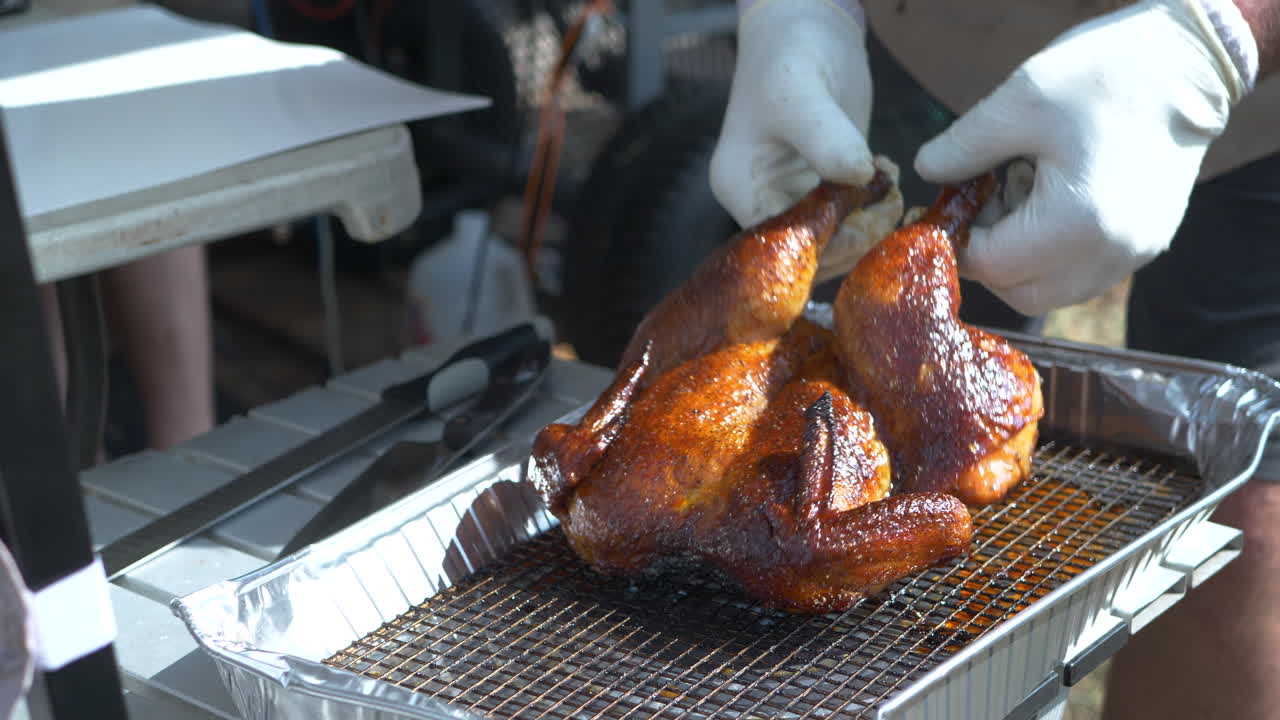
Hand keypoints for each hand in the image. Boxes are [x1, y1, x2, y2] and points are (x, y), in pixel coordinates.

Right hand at [711, 0, 873, 246]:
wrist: (806, 24)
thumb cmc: (790, 51)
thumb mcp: (800, 91)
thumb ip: (826, 137)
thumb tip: (857, 179)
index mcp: (740, 188)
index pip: (781, 246)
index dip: (828, 243)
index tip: (869, 216)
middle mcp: (761, 202)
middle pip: (808, 252)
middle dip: (854, 237)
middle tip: (892, 201)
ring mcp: (792, 197)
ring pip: (834, 241)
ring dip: (870, 226)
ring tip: (892, 187)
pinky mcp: (822, 189)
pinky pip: (849, 220)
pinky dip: (874, 210)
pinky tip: (888, 178)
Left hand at [914, 0, 1249, 315]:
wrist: (1191, 64)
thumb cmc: (1106, 74)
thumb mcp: (1019, 100)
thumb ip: (963, 147)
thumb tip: (927, 175)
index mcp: (1078, 221)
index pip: (989, 264)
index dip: (959, 237)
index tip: (953, 200)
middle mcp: (1112, 253)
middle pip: (1019, 293)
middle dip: (990, 256)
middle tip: (988, 199)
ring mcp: (1135, 255)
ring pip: (1051, 292)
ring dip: (1021, 259)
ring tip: (1025, 195)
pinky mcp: (1146, 247)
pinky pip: (1081, 275)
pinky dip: (1053, 254)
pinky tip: (1055, 200)